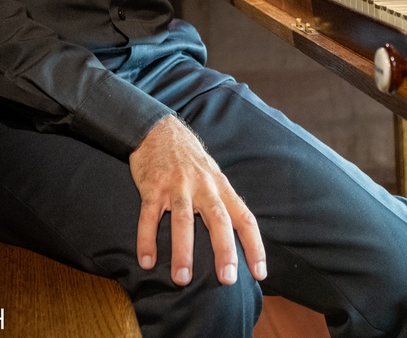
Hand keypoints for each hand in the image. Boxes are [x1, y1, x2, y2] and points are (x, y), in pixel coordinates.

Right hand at [128, 114, 266, 286]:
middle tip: (227, 278)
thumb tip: (237, 237)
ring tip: (182, 278)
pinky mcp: (152, 186)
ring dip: (183, 250)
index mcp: (220, 186)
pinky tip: (147, 260)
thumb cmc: (188, 157)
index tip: (259, 273)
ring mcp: (176, 185)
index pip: (244, 217)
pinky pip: (149, 215)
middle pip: (218, 219)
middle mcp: (202, 186)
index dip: (254, 245)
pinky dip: (147, 238)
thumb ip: (222, 201)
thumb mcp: (212, 174)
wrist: (157, 129)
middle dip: (224, 249)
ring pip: (183, 220)